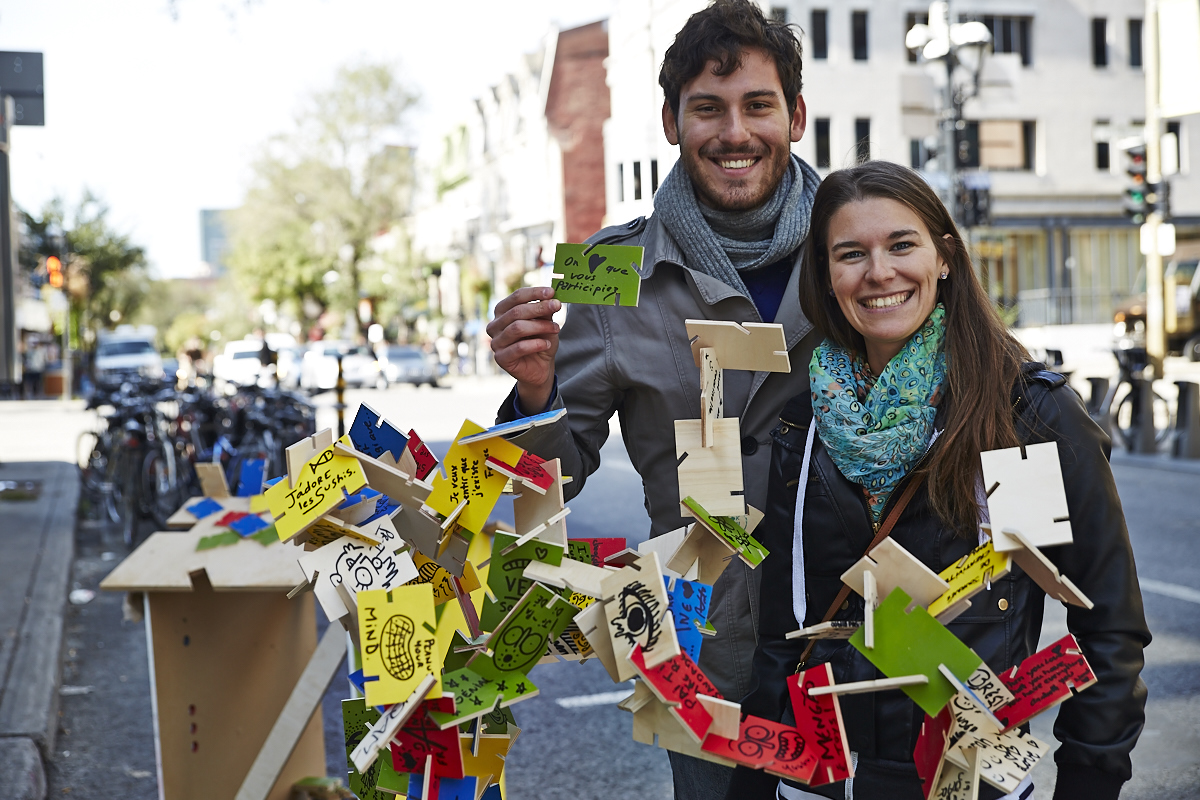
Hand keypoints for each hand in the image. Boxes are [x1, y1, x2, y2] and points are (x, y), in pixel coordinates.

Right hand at [487, 287, 561, 412]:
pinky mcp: (500, 358)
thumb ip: (545, 311)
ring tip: (556, 329)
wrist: (540, 368)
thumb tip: (551, 297)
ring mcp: (495, 342)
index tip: (552, 292)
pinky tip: (547, 344)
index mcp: (502, 312)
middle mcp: (495, 325)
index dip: (534, 293)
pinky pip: (519, 347)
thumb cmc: (540, 341)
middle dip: (539, 308)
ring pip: (517, 328)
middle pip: (516, 311)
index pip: (516, 297)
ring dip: (540, 326)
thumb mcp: (545, 323)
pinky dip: (536, 344)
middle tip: (557, 306)